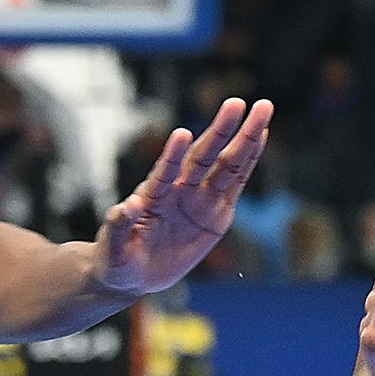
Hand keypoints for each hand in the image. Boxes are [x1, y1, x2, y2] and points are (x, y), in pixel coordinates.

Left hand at [98, 98, 273, 292]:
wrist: (133, 272)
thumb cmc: (118, 259)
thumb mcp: (113, 249)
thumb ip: (118, 228)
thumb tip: (125, 207)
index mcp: (153, 197)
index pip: (165, 173)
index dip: (173, 155)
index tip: (182, 134)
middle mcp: (179, 190)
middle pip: (204, 157)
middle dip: (221, 131)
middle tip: (237, 103)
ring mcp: (199, 199)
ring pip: (226, 165)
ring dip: (245, 139)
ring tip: (261, 110)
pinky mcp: (216, 213)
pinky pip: (235, 183)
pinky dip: (249, 161)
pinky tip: (261, 136)